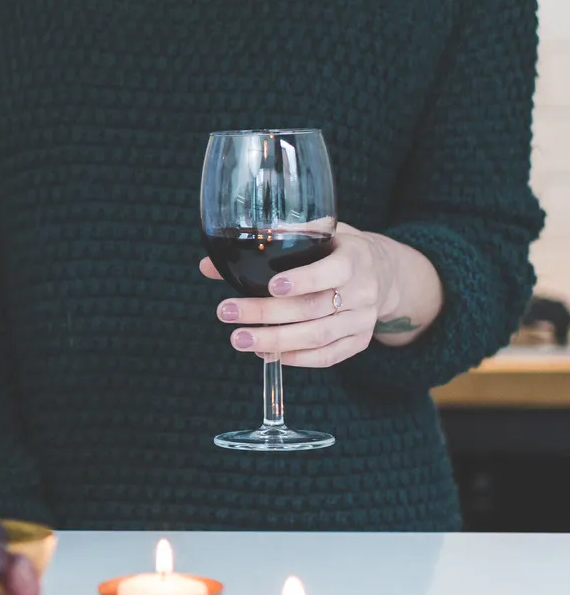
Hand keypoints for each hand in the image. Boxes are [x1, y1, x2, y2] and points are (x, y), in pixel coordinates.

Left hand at [201, 223, 395, 367]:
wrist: (385, 272)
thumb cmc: (337, 250)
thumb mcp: (317, 236)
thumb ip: (272, 243)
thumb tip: (209, 265)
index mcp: (355, 257)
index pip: (332, 271)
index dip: (303, 280)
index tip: (271, 286)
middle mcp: (363, 290)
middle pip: (313, 308)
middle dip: (266, 313)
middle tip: (226, 313)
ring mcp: (363, 320)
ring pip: (317, 337)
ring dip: (275, 341)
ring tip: (239, 339)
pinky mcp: (359, 342)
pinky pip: (327, 356)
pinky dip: (296, 358)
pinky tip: (265, 354)